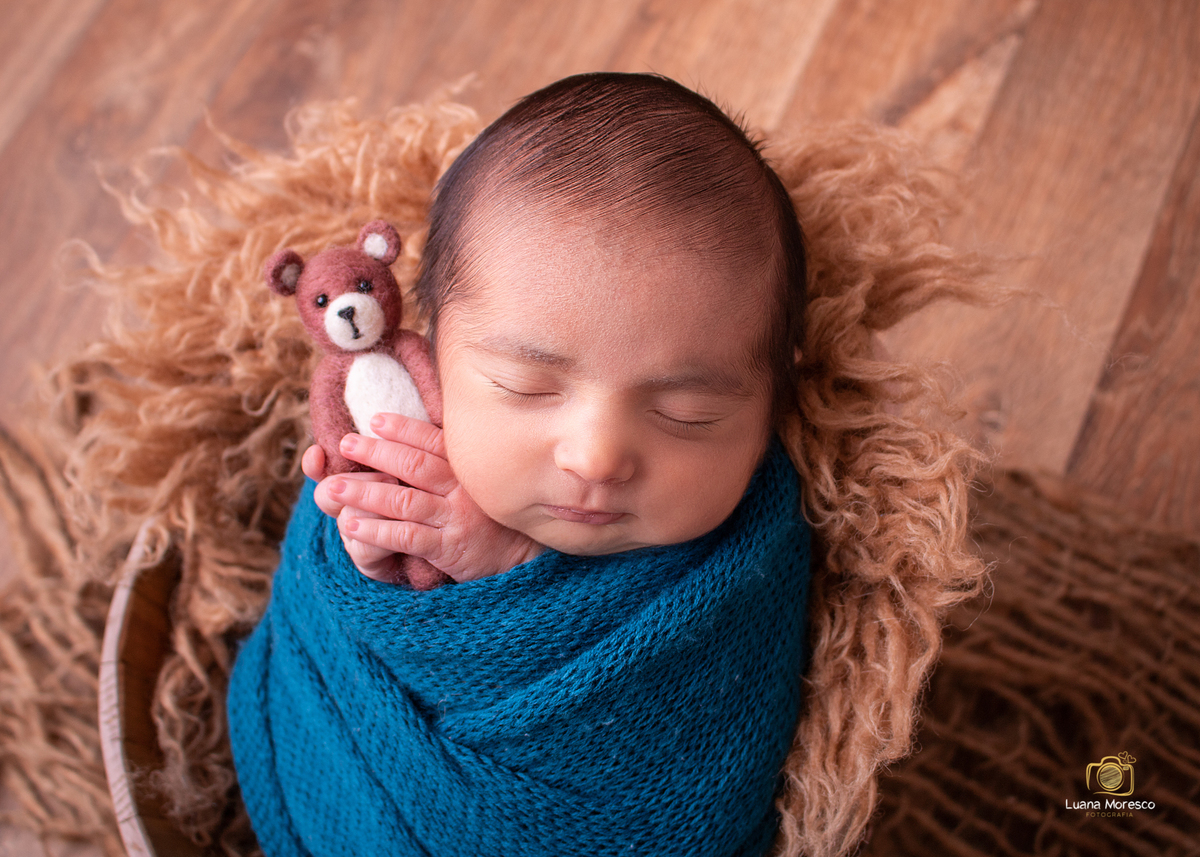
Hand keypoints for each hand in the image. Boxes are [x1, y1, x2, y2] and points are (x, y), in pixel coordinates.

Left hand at [317, 414, 542, 582]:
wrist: (521, 559)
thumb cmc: (492, 516)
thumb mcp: (479, 483)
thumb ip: (451, 465)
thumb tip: (415, 442)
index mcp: (467, 469)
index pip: (433, 441)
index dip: (404, 429)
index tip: (376, 419)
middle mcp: (462, 490)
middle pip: (414, 466)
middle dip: (376, 453)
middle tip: (347, 443)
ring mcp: (455, 519)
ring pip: (404, 501)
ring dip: (365, 492)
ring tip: (334, 487)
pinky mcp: (449, 548)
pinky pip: (407, 536)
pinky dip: (377, 531)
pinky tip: (352, 525)